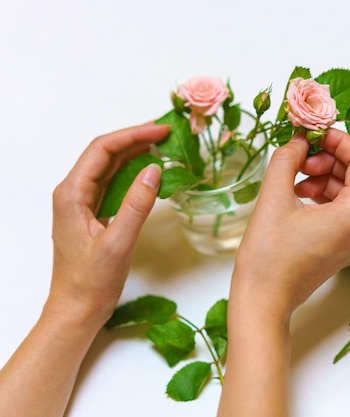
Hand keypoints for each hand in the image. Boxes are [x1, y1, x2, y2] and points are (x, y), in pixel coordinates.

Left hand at [45, 123, 168, 324]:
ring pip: (109, 167)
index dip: (133, 135)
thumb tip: (154, 169)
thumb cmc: (91, 281)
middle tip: (167, 133)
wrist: (76, 309)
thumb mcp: (118, 243)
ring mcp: (81, 203)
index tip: (161, 130)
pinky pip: (112, 184)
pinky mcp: (91, 214)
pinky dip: (132, 174)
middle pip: (104, 154)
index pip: (102, 150)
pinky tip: (149, 172)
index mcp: (72, 194)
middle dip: (135, 139)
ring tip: (162, 146)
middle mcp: (73, 193)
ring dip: (134, 154)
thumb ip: (136, 205)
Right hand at [218, 129, 349, 416]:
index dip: (341, 141)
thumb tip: (298, 139)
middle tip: (301, 156)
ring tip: (295, 177)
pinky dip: (325, 194)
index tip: (316, 134)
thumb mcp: (275, 197)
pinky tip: (298, 193)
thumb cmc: (268, 255)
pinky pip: (344, 209)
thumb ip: (287, 159)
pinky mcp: (344, 246)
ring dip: (327, 175)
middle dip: (332, 159)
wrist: (264, 300)